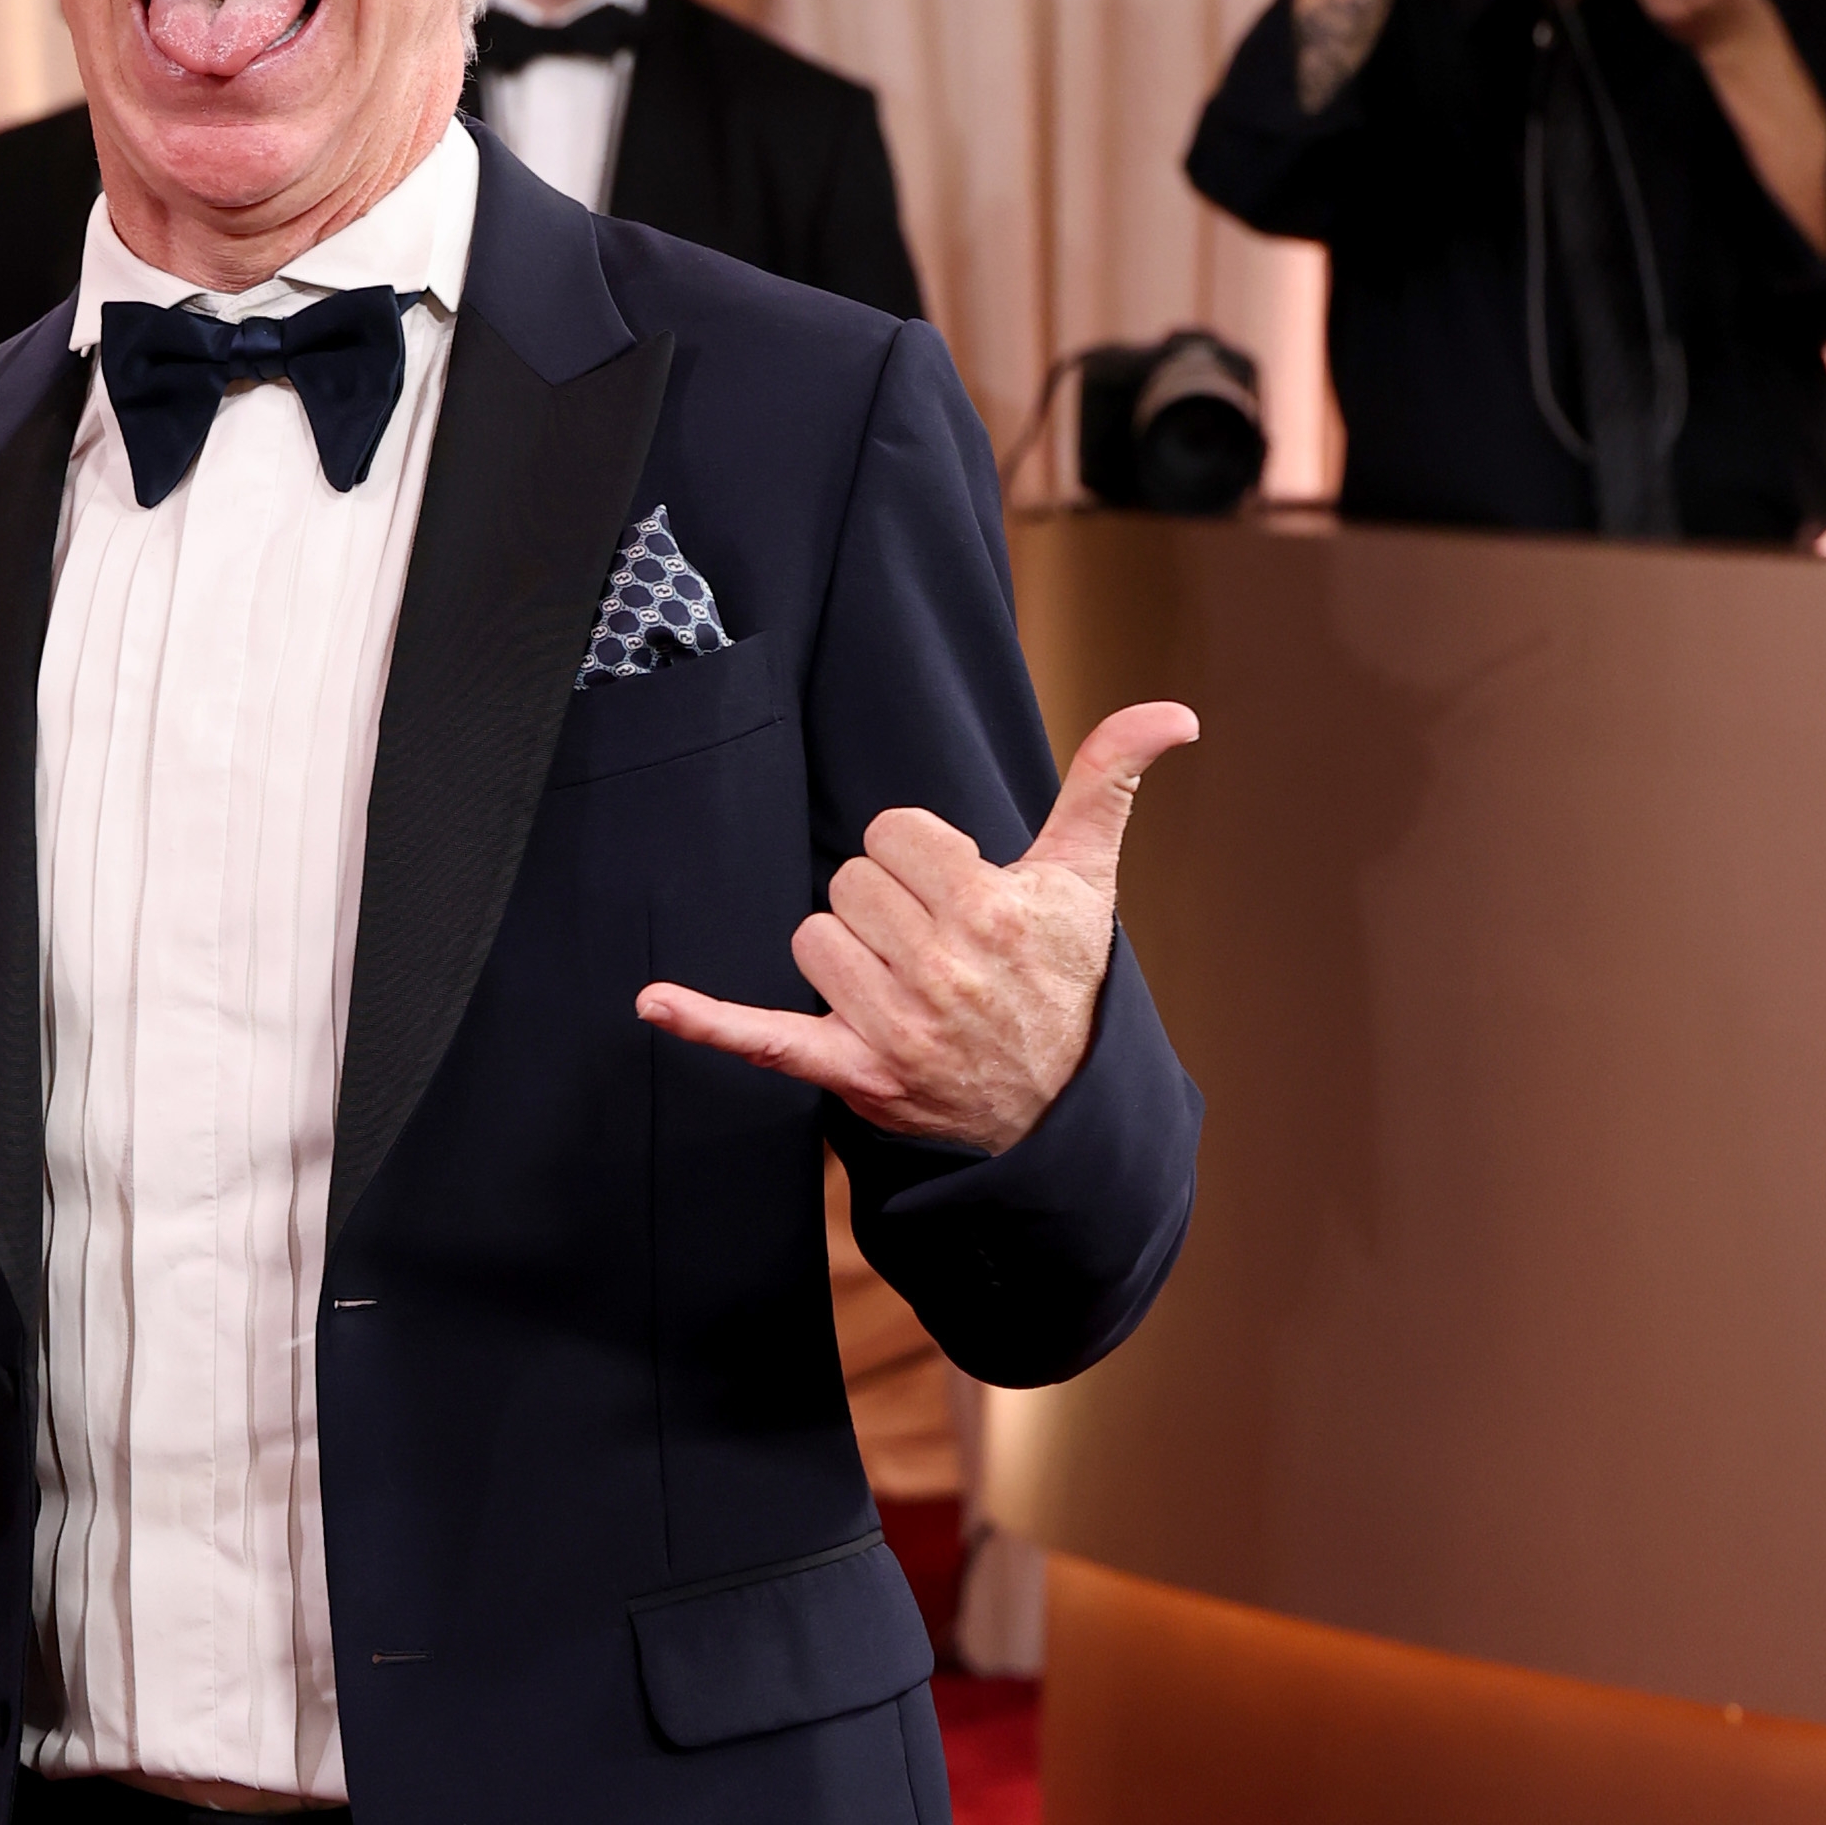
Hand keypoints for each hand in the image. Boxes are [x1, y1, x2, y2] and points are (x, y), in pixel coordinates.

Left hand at [631, 703, 1196, 1152]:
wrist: (1057, 1111)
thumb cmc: (1064, 982)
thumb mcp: (1088, 880)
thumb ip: (1108, 781)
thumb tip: (1172, 712)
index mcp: (993, 910)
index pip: (894, 833)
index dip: (918, 856)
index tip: (954, 892)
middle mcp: (943, 970)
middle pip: (850, 883)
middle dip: (885, 905)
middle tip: (933, 946)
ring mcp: (894, 1026)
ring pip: (813, 938)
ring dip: (845, 954)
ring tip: (901, 984)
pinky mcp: (851, 1072)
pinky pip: (763, 1037)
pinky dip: (706, 1021)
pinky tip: (652, 1000)